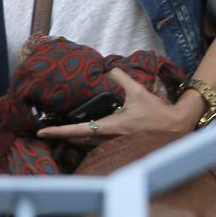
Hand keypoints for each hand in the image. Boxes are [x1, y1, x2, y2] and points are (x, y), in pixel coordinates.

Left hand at [36, 69, 191, 146]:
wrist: (174, 127)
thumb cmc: (156, 112)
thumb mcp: (138, 91)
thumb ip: (122, 78)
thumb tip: (110, 68)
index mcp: (110, 127)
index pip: (78, 130)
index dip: (58, 132)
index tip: (42, 132)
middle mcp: (108, 140)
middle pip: (78, 141)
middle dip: (64, 136)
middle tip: (50, 130)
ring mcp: (114, 146)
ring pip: (87, 146)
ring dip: (75, 139)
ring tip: (63, 132)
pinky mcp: (120, 147)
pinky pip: (97, 146)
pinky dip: (88, 141)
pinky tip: (85, 134)